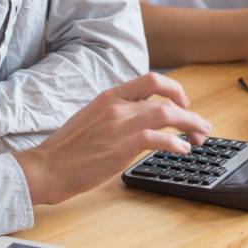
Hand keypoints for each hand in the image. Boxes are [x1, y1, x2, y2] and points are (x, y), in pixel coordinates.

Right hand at [14, 72, 210, 205]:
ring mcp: (121, 123)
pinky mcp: (124, 145)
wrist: (47, 167)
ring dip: (190, 125)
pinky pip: (160, 138)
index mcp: (109, 96)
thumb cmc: (67, 149)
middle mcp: (118, 105)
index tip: (182, 102)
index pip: (150, 80)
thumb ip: (114, 114)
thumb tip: (136, 118)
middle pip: (165, 97)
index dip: (173, 89)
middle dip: (189, 110)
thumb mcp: (91, 118)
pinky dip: (177, 143)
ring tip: (200, 137)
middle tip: (200, 125)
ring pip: (168, 114)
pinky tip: (182, 150)